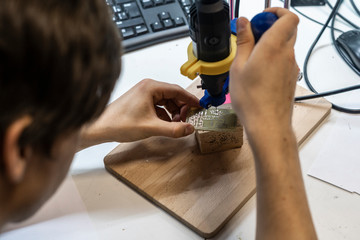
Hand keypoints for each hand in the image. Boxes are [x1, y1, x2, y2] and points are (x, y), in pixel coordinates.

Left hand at [79, 79, 199, 148]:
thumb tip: (190, 128)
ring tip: (175, 125)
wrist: (100, 127)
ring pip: (166, 101)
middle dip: (181, 109)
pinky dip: (164, 114)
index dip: (190, 100)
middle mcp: (148, 87)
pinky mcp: (140, 101)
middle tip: (186, 121)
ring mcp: (143, 94)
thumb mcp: (151, 128)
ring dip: (173, 112)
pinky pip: (158, 106)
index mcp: (151, 87)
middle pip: (173, 96)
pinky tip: (165, 124)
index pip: (178, 91)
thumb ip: (173, 129)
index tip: (200, 107)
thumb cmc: (120, 123)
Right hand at [229, 8, 298, 136]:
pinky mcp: (291, 78)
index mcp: (274, 47)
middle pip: (286, 29)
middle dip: (269, 28)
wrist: (268, 125)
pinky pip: (284, 60)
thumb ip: (243, 41)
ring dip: (270, 44)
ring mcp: (291, 67)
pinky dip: (273, 58)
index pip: (288, 16)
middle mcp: (287, 55)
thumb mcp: (238, 67)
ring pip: (285, 45)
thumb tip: (243, 23)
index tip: (259, 19)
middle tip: (251, 38)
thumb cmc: (251, 100)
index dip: (275, 13)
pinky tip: (257, 72)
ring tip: (250, 59)